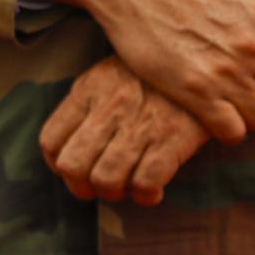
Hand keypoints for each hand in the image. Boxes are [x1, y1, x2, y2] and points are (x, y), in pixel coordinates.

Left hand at [40, 57, 206, 205]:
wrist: (203, 60)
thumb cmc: (151, 75)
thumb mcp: (108, 75)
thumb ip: (85, 105)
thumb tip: (64, 148)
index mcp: (89, 90)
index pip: (51, 140)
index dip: (58, 165)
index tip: (74, 171)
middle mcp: (109, 108)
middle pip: (72, 166)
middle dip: (81, 187)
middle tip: (99, 186)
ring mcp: (140, 123)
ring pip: (106, 180)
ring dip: (115, 192)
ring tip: (128, 186)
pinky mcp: (172, 138)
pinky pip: (145, 183)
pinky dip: (146, 195)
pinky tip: (153, 189)